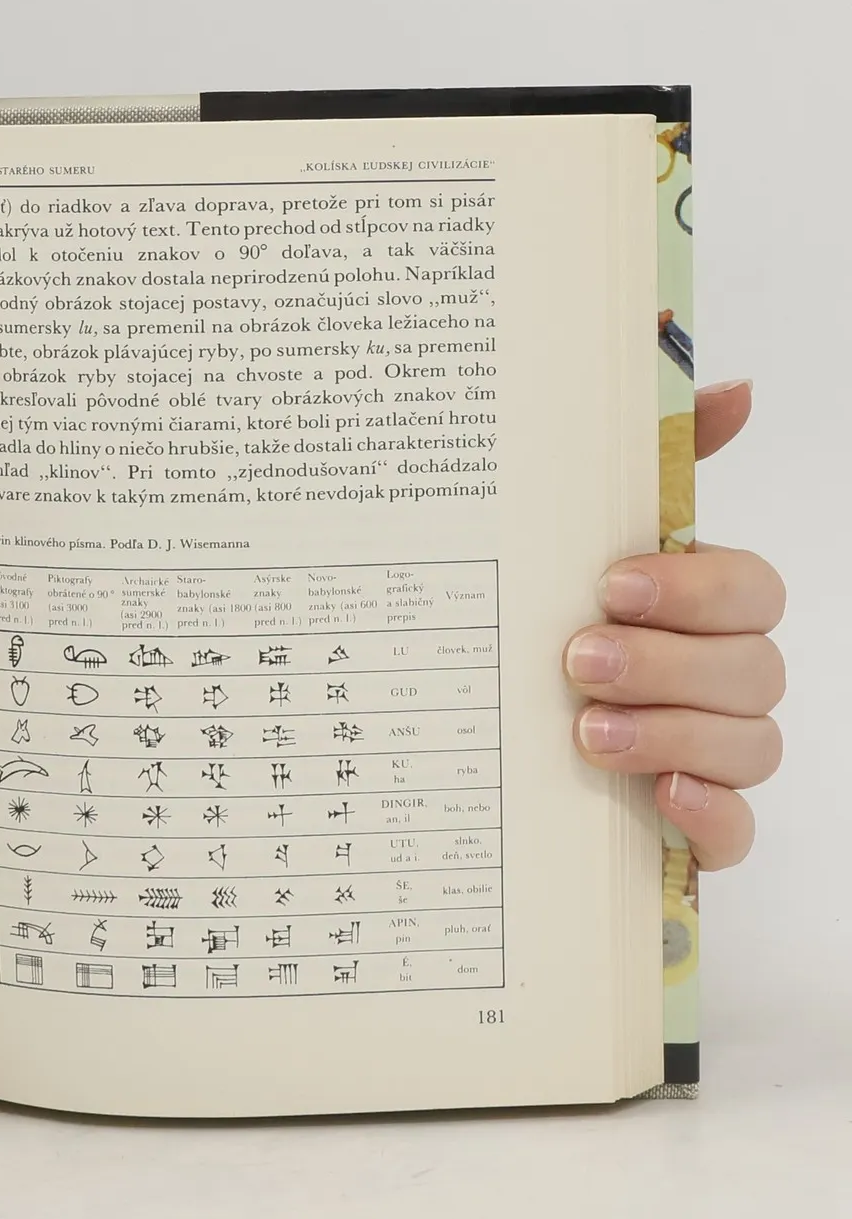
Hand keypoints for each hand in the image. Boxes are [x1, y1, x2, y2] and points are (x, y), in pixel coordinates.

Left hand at [565, 379, 783, 868]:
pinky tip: (660, 800)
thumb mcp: (565, 542)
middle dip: (668, 663)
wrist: (465, 746)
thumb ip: (648, 462)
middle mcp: (719, 681)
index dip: (697, 587)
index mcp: (698, 609)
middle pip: (752, 668)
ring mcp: (713, 758)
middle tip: (578, 661)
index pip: (753, 589)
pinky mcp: (692, 830)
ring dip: (673, 734)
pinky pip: (737, 833)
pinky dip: (709, 816)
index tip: (611, 585)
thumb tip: (730, 386)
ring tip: (585, 733)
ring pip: (752, 746)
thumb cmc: (534, 625)